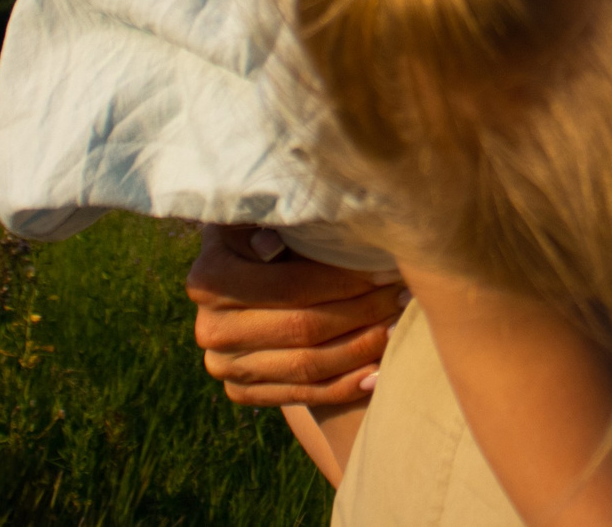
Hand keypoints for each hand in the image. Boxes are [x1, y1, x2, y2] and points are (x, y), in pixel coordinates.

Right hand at [187, 225, 406, 405]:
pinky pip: (302, 394)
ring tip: (397, 328)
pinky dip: (345, 386)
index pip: (289, 285)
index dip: (343, 281)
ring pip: (307, 365)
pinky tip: (379, 372)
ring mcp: (224, 366)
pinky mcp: (241, 392)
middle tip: (402, 298)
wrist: (243, 281)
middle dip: (362, 312)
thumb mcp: (261, 217)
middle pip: (302, 328)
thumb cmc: (266, 235)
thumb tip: (271, 245)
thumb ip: (269, 222)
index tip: (386, 271)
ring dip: (361, 349)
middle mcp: (210, 329)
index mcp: (209, 278)